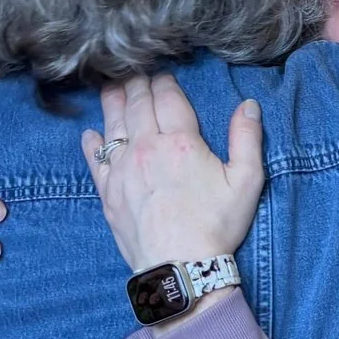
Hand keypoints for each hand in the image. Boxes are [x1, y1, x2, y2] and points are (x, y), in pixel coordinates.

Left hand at [82, 74, 263, 273]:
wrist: (180, 267)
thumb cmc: (217, 225)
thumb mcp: (246, 181)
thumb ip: (247, 138)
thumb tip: (248, 104)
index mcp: (181, 142)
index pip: (168, 98)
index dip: (165, 81)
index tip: (164, 74)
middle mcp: (146, 148)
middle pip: (137, 104)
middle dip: (137, 84)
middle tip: (134, 71)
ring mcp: (122, 170)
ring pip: (112, 124)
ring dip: (112, 102)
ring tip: (111, 87)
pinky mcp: (108, 192)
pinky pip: (94, 159)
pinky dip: (91, 142)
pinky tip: (91, 134)